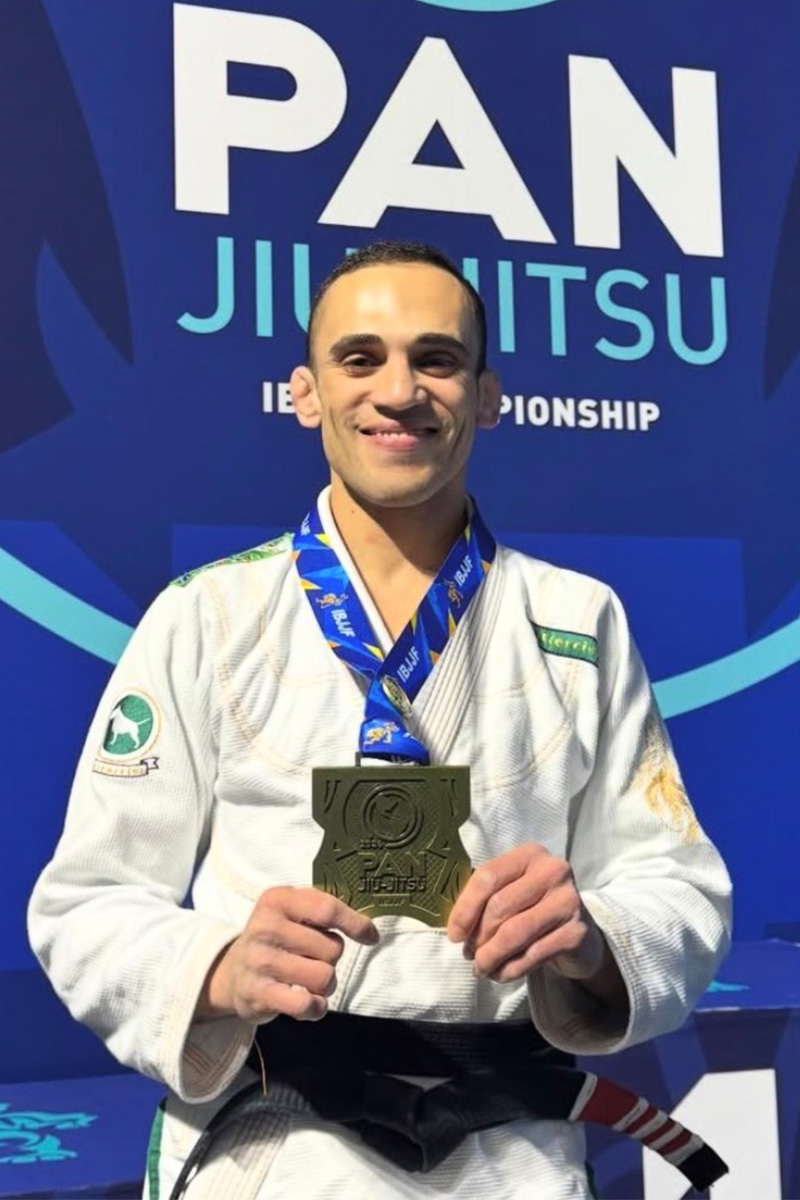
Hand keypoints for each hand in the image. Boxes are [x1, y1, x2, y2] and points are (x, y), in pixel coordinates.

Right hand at [196, 887, 378, 1022]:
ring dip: (326, 985)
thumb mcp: (292, 912)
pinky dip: (315, 1007)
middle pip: (331, 947)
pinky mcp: (258, 993)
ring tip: (310, 981)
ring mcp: (260, 961)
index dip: (355, 924)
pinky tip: (309, 1003)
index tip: (370, 936)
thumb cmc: (276, 939)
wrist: (232, 973)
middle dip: (332, 958)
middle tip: (314, 959)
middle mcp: (265, 926)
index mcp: (277, 899)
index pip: (327, 909)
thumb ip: (325, 912)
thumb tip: (370, 931)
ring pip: (324, 977)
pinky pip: (305, 1004)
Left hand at [446, 843, 608, 986]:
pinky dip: (510, 969)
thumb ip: (487, 897)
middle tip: (469, 954)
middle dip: (478, 936)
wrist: (581, 930)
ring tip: (481, 968)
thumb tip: (456, 928)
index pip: (488, 877)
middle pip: (499, 906)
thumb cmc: (535, 906)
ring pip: (514, 933)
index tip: (454, 935)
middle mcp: (552, 871)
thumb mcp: (513, 890)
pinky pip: (532, 955)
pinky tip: (500, 974)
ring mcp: (567, 901)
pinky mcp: (575, 932)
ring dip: (491, 956)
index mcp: (530, 854)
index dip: (465, 908)